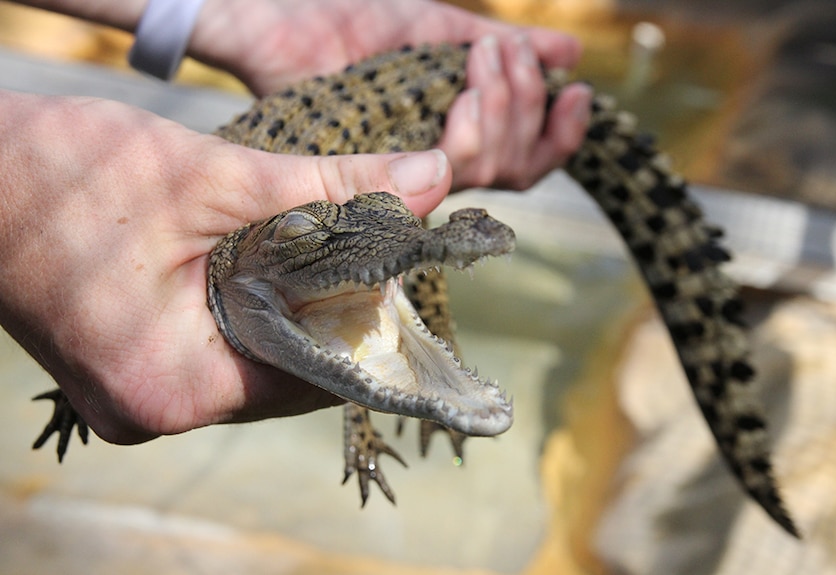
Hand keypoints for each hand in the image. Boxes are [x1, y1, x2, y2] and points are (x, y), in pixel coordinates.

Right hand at [0, 91, 451, 444]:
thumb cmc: (63, 175)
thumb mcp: (217, 177)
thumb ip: (331, 187)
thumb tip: (429, 180)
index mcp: (175, 387)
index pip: (314, 377)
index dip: (362, 321)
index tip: (388, 266)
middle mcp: (155, 412)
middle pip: (286, 376)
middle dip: (325, 314)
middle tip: (355, 248)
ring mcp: (136, 398)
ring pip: (252, 365)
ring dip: (285, 311)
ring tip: (306, 251)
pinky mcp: (125, 372)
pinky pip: (214, 355)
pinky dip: (245, 315)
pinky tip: (257, 267)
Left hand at [190, 0, 591, 191]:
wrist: (285, 17)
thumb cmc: (353, 21)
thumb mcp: (439, 28)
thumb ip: (501, 47)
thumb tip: (571, 54)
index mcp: (456, 132)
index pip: (526, 159)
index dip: (562, 136)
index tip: (578, 92)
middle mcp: (438, 161)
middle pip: (516, 168)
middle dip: (527, 107)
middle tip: (508, 51)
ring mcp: (408, 171)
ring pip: (489, 169)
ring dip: (506, 109)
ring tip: (488, 54)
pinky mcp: (379, 175)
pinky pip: (448, 170)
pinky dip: (471, 132)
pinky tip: (469, 92)